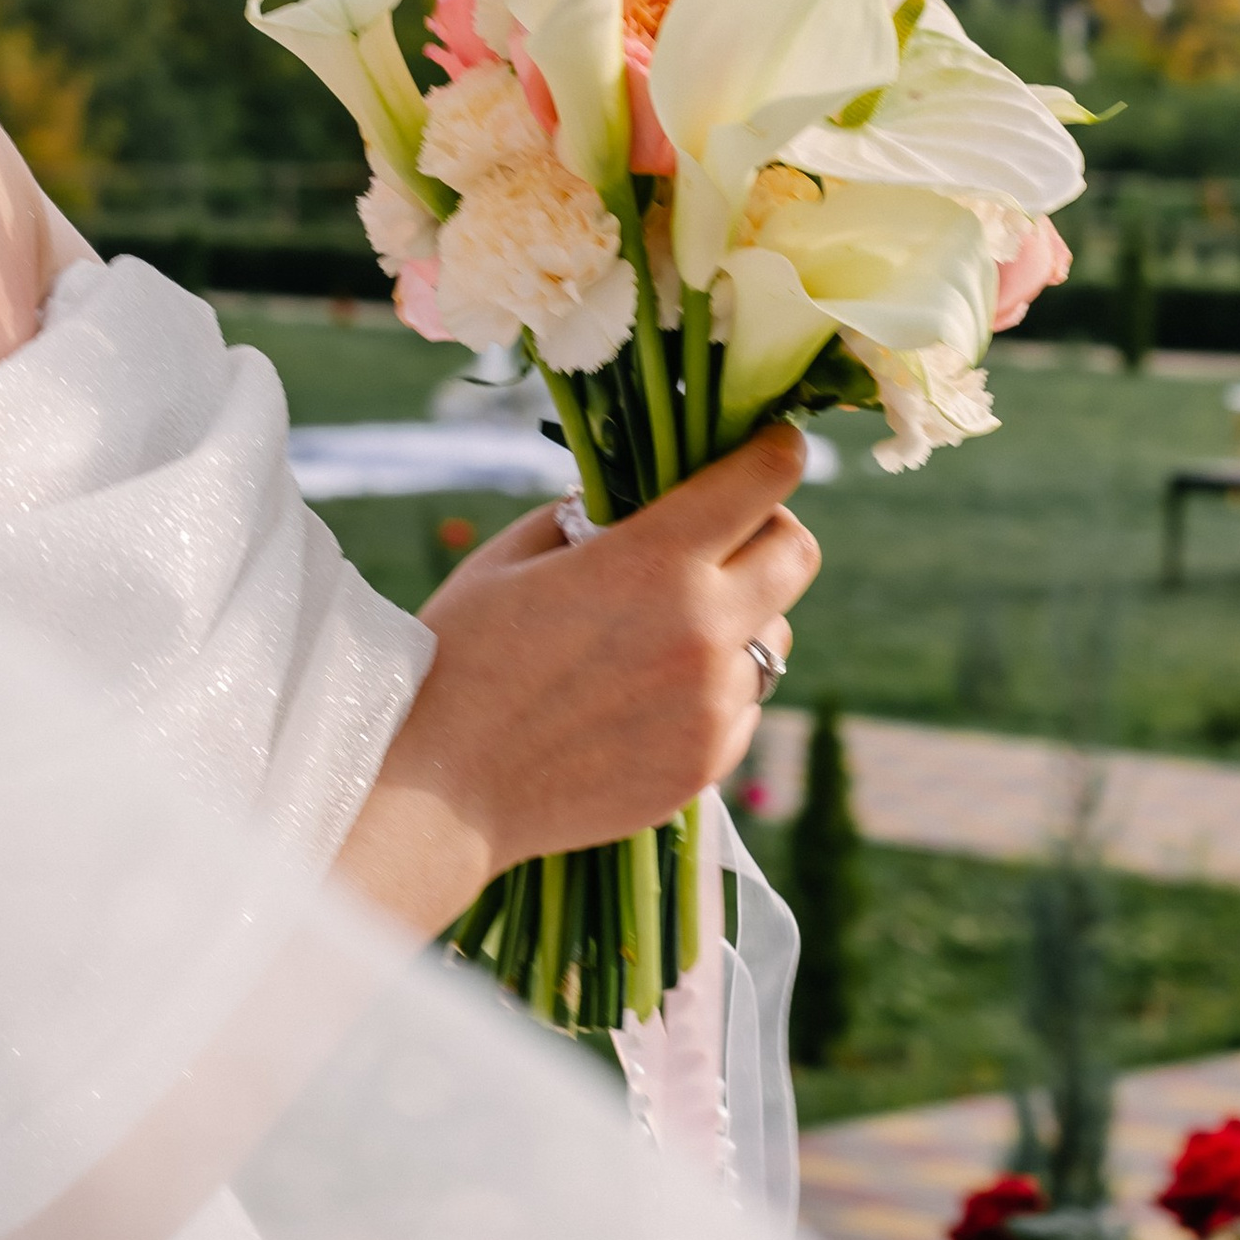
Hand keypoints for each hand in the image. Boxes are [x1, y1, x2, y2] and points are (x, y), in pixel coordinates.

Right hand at [333, 426, 817, 938]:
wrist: (440, 792)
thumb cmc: (460, 657)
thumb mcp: (512, 557)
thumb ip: (588, 516)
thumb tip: (636, 499)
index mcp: (651, 562)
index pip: (764, 479)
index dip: (775, 451)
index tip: (770, 448)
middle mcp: (701, 630)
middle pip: (799, 555)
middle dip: (773, 532)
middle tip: (726, 540)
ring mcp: (711, 704)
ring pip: (776, 636)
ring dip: (742, 619)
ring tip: (669, 631)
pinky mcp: (708, 763)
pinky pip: (744, 704)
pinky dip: (715, 690)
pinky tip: (649, 696)